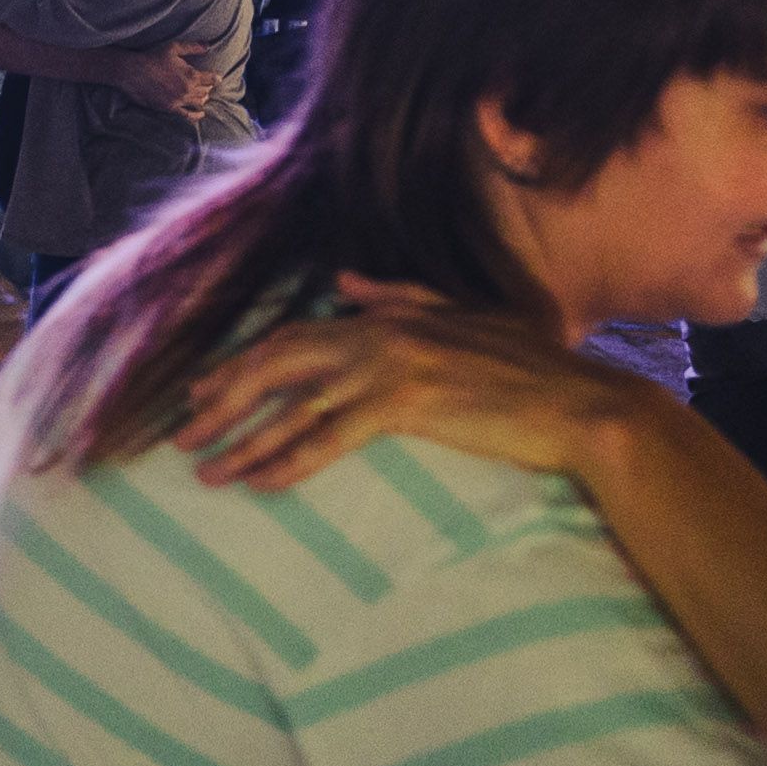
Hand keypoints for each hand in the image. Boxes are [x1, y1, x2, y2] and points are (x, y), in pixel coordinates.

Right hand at [127, 43, 223, 122]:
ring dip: (202, 98)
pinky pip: (187, 115)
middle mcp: (188, 89)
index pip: (211, 79)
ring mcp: (179, 100)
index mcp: (191, 75)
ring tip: (202, 96)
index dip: (216, 78)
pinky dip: (196, 115)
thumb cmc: (152, 57)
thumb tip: (208, 46)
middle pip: (206, 91)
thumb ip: (193, 47)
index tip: (217, 78)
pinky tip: (200, 114)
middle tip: (206, 85)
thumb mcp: (173, 48)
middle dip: (208, 87)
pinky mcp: (169, 108)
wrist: (133, 72)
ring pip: (199, 102)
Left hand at [171, 304, 647, 494]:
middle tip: (181, 434)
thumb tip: (347, 282)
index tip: (202, 393)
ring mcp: (393, 365)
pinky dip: (290, 459)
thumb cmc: (532, 370)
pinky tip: (260, 483)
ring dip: (243, 440)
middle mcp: (380, 332)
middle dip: (222, 399)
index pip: (293, 336)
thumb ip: (402, 297)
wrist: (585, 407)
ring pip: (294, 403)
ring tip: (205, 471)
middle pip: (276, 362)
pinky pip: (331, 436)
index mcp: (388, 314)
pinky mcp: (410, 402)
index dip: (242, 364)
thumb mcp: (466, 318)